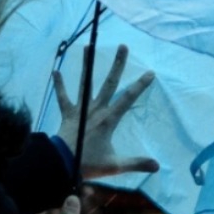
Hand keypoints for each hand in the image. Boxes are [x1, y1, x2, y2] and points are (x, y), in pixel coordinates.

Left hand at [54, 44, 158, 177]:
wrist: (62, 164)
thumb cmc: (89, 163)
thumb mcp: (115, 166)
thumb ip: (136, 163)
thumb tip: (157, 166)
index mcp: (109, 119)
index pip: (128, 98)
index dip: (140, 85)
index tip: (150, 72)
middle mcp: (95, 109)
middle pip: (109, 83)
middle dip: (117, 65)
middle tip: (123, 46)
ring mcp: (80, 110)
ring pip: (85, 84)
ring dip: (86, 65)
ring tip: (87, 47)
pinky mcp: (67, 114)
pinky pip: (62, 98)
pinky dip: (59, 86)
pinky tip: (55, 71)